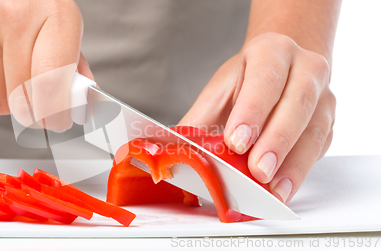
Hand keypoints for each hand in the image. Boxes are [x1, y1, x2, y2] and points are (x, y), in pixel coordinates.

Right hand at [0, 0, 93, 131]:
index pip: (51, 81)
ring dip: (9, 99)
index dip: (56, 113)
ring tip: (13, 72)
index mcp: (55, 14)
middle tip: (38, 105)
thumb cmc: (36, 7)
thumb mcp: (65, 28)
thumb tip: (79, 107)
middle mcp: (14, 17)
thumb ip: (74, 68)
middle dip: (35, 112)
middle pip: (23, 98)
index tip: (58, 122)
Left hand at [180, 32, 335, 203]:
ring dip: (293, 164)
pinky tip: (283, 188)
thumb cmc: (245, 81)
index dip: (251, 111)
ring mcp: (323, 96)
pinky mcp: (329, 123)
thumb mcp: (219, 92)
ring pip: (314, 130)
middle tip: (257, 170)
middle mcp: (305, 68)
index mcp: (272, 51)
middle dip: (276, 141)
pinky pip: (319, 149)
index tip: (236, 141)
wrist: (281, 68)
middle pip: (296, 104)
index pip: (265, 79)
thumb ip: (198, 120)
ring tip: (272, 188)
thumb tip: (173, 151)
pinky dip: (300, 172)